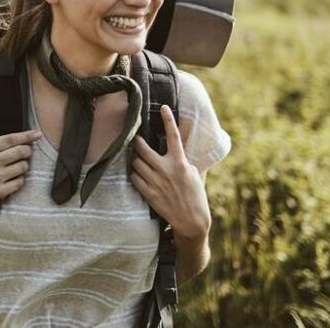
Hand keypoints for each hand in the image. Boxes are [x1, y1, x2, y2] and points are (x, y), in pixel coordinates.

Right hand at [0, 130, 39, 213]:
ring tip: (17, 167)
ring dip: (23, 166)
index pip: (10, 139)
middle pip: (20, 152)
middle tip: (27, 152)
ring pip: (22, 167)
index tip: (36, 134)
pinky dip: (19, 179)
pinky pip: (19, 182)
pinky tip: (12, 179)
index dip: (26, 136)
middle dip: (27, 151)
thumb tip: (11, 138)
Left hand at [131, 105, 210, 240]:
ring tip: (139, 161)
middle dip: (136, 142)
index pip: (173, 136)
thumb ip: (183, 160)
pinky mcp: (149, 194)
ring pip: (136, 163)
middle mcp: (167, 170)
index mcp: (180, 163)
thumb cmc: (195, 196)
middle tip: (135, 139)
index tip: (163, 107)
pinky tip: (139, 176)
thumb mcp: (194, 173)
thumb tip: (176, 148)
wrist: (191, 220)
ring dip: (136, 160)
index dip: (168, 120)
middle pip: (143, 148)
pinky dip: (134, 175)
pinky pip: (134, 178)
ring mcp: (156, 182)